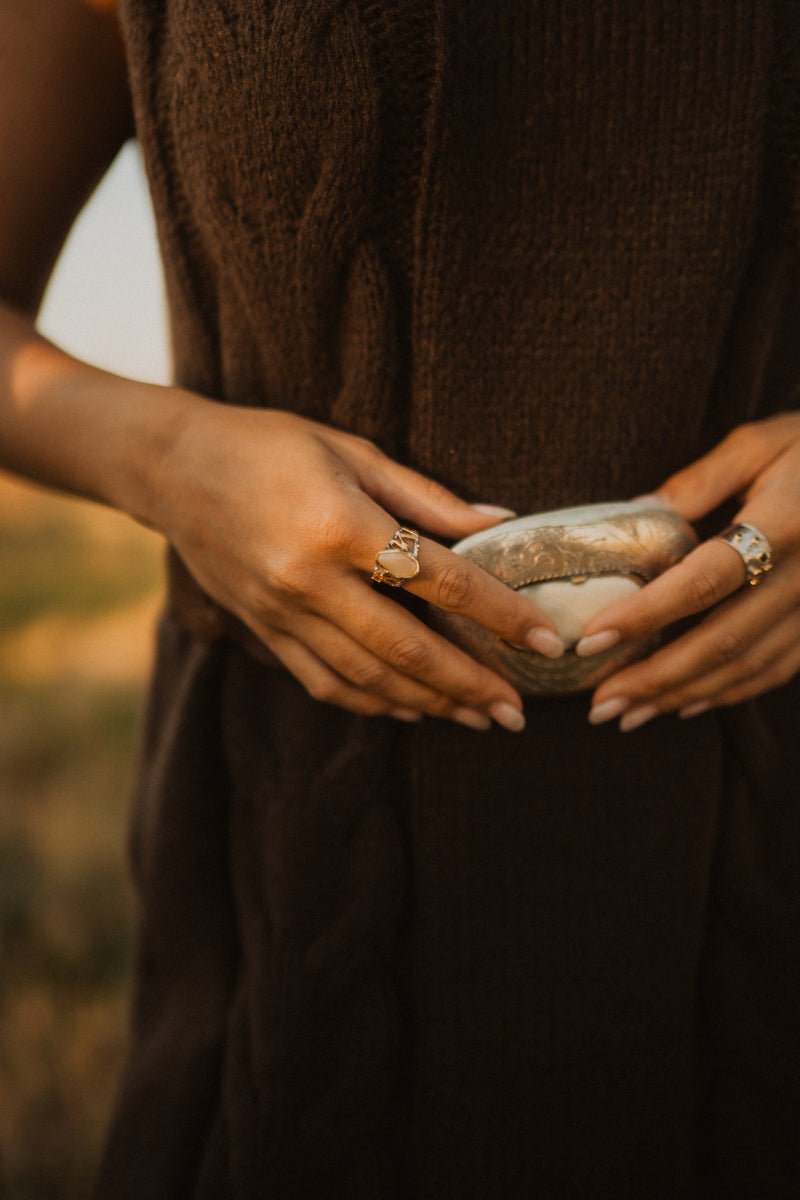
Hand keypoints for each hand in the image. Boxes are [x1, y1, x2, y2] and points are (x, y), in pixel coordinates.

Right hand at [157, 400, 565, 730]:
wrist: (172, 466)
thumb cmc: (269, 445)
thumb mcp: (352, 451)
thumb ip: (427, 495)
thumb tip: (498, 520)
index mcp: (342, 526)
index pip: (441, 582)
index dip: (501, 615)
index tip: (546, 640)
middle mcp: (311, 581)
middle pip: (408, 648)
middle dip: (471, 685)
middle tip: (518, 712)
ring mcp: (283, 613)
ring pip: (368, 677)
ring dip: (429, 704)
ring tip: (478, 719)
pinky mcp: (263, 630)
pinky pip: (324, 681)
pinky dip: (372, 703)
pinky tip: (411, 710)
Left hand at [577, 413, 799, 729]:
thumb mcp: (760, 442)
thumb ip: (699, 480)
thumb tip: (634, 511)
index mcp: (783, 524)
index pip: (705, 580)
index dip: (647, 615)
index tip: (593, 638)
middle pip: (723, 639)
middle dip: (655, 679)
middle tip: (599, 704)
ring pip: (748, 665)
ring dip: (683, 696)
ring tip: (628, 714)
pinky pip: (778, 668)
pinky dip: (729, 693)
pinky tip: (685, 705)